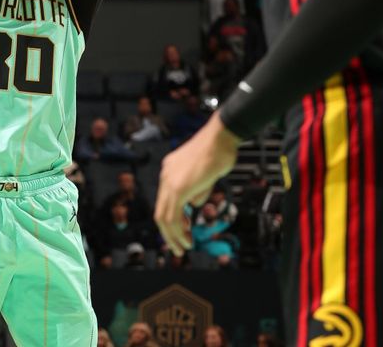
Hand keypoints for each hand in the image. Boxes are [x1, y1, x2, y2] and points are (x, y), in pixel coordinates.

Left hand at [154, 112, 239, 255]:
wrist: (222, 137)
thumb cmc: (219, 151)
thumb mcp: (206, 175)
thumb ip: (198, 190)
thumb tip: (194, 204)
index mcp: (171, 170)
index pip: (165, 200)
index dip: (173, 218)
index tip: (184, 229)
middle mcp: (166, 175)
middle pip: (161, 210)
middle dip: (169, 232)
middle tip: (179, 246)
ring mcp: (169, 180)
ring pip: (164, 216)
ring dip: (173, 235)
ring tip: (184, 246)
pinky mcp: (178, 187)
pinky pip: (172, 215)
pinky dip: (178, 230)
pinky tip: (186, 238)